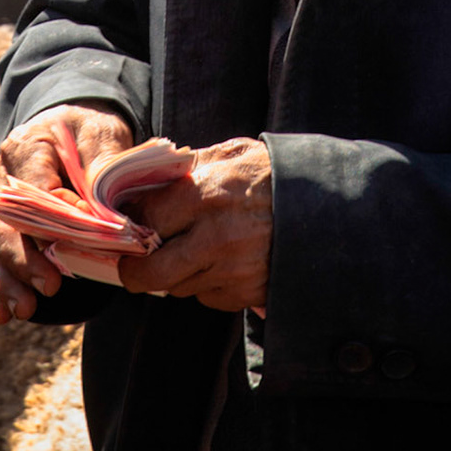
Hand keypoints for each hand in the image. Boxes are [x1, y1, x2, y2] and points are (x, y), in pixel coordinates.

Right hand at [0, 104, 134, 323]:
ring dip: (7, 281)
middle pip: (5, 223)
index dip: (49, 218)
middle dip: (24, 259)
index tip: (69, 241)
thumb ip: (101, 165)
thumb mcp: (103, 134)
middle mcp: (3, 179)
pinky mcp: (5, 229)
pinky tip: (3, 315)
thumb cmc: (89, 130)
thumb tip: (100, 208)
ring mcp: (0, 207)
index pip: (31, 188)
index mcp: (26, 146)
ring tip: (25, 309)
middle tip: (50, 285)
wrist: (74, 126)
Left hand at [120, 137, 272, 313]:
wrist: (323, 206)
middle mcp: (216, 239)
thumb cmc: (271, 174)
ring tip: (189, 250)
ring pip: (180, 287)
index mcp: (206, 196)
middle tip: (132, 266)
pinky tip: (219, 262)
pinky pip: (208, 297)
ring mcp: (233, 271)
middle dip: (136, 271)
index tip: (127, 225)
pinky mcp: (247, 293)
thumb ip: (188, 167)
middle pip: (153, 273)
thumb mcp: (231, 153)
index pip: (147, 220)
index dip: (131, 224)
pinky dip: (206, 283)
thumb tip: (147, 180)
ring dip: (175, 274)